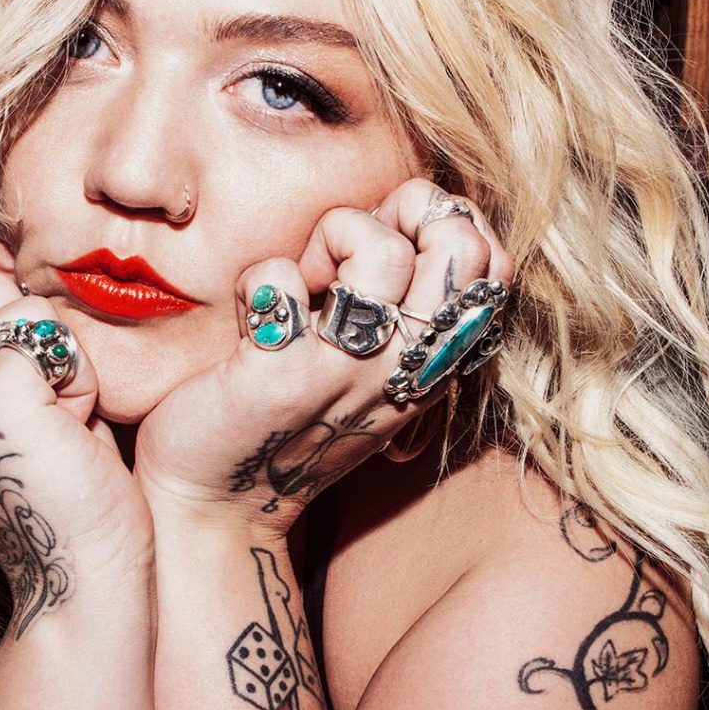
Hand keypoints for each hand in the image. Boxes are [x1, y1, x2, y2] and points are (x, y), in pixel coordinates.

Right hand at [0, 266, 149, 629]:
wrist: (77, 564)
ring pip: (15, 303)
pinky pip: (51, 335)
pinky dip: (79, 378)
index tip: (5, 381)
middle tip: (35, 413)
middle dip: (26, 339)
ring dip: (55, 358)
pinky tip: (69, 430)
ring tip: (50, 422)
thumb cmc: (48, 484)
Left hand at [132, 179, 511, 536]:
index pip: (494, 263)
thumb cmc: (286, 414)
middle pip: (460, 245)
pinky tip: (249, 322)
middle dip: (407, 207)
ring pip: (380, 249)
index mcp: (432, 363)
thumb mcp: (368, 364)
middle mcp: (407, 370)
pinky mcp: (283, 377)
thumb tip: (411, 212)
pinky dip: (254, 283)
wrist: (214, 502)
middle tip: (354, 246)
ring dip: (330, 236)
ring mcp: (349, 374)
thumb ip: (401, 303)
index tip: (393, 235)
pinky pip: (279, 277)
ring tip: (304, 280)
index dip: (446, 220)